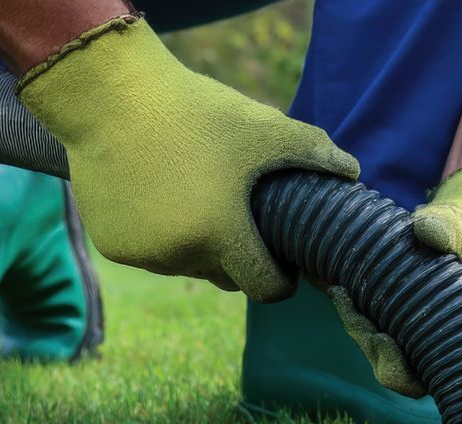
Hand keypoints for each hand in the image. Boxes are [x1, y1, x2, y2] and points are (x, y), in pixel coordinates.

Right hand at [17, 15, 358, 300]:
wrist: (108, 96)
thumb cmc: (193, 111)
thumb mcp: (261, 128)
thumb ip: (312, 152)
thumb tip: (353, 172)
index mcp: (222, 234)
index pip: (265, 289)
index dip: (281, 280)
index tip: (284, 264)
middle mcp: (181, 255)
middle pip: (224, 276)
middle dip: (238, 256)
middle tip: (239, 216)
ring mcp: (144, 255)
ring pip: (186, 264)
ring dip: (197, 245)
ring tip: (196, 196)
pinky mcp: (112, 246)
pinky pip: (149, 252)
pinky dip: (158, 234)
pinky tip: (158, 194)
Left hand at [331, 165, 461, 396]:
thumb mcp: (459, 224)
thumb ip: (446, 227)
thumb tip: (426, 228)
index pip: (448, 376)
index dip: (408, 367)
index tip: (382, 337)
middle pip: (413, 378)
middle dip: (377, 353)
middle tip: (354, 315)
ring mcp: (436, 346)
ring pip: (395, 362)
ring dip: (364, 336)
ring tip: (342, 296)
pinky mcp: (416, 335)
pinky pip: (387, 344)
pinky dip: (363, 324)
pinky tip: (343, 295)